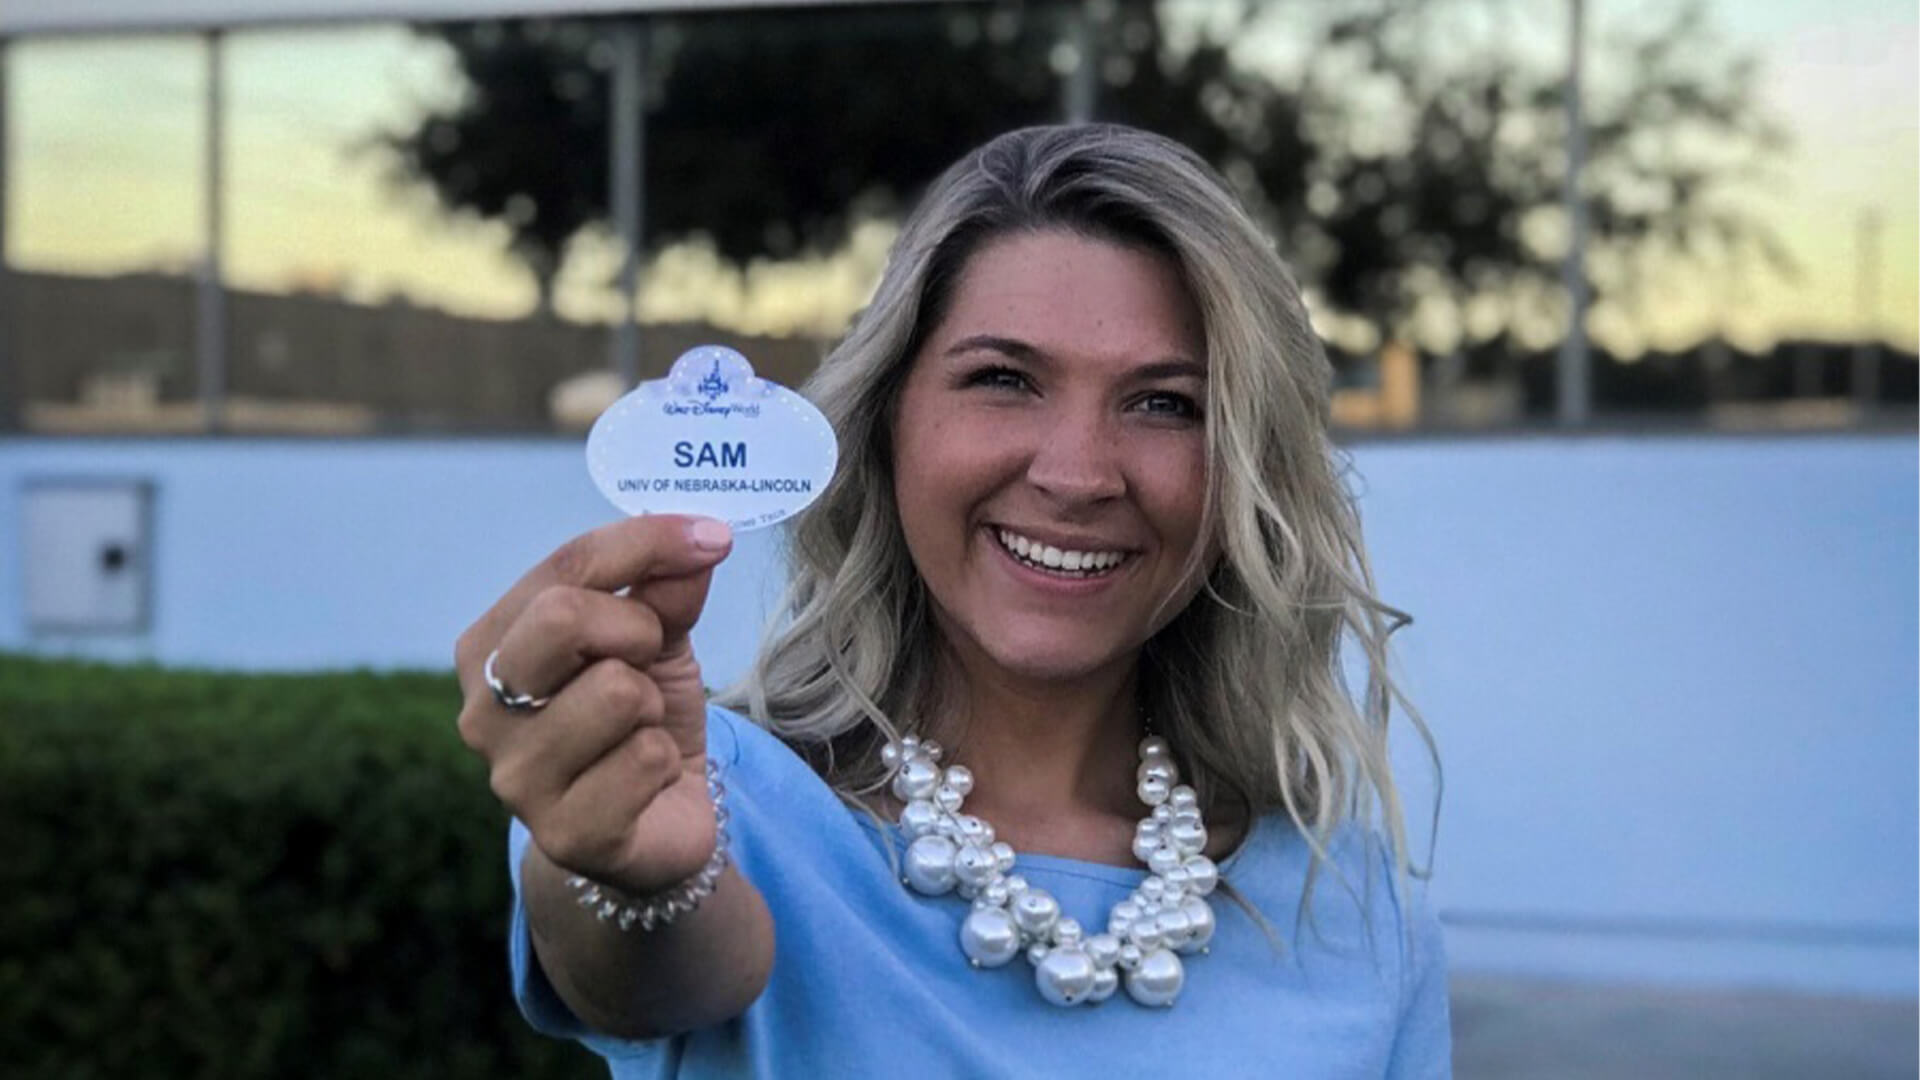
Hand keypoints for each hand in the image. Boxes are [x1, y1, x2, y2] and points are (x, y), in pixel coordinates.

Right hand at [455, 514, 733, 894]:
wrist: (656, 819)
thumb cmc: (639, 718)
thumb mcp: (654, 639)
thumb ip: (664, 588)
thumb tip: (700, 541)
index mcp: (490, 645)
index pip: (565, 565)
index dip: (646, 541)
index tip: (712, 537)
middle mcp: (483, 709)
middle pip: (561, 617)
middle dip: (636, 629)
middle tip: (650, 661)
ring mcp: (515, 778)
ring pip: (616, 692)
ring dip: (653, 707)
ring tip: (640, 730)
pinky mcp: (564, 835)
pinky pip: (645, 760)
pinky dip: (667, 762)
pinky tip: (646, 781)